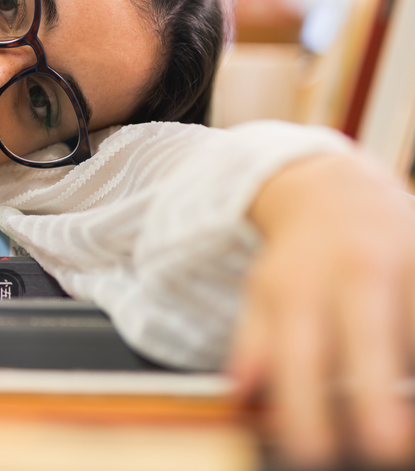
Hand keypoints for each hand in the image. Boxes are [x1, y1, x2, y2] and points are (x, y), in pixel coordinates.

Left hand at [230, 152, 414, 467]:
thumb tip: (240, 395)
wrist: (337, 191)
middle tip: (384, 448)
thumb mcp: (264, 293)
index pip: (298, 355)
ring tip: (400, 415)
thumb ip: (255, 345)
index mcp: (299, 286)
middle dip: (377, 397)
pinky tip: (410, 368)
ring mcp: (402, 262)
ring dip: (409, 379)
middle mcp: (352, 272)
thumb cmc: (299, 257)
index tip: (311, 452)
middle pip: (369, 338)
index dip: (305, 409)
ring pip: (413, 332)